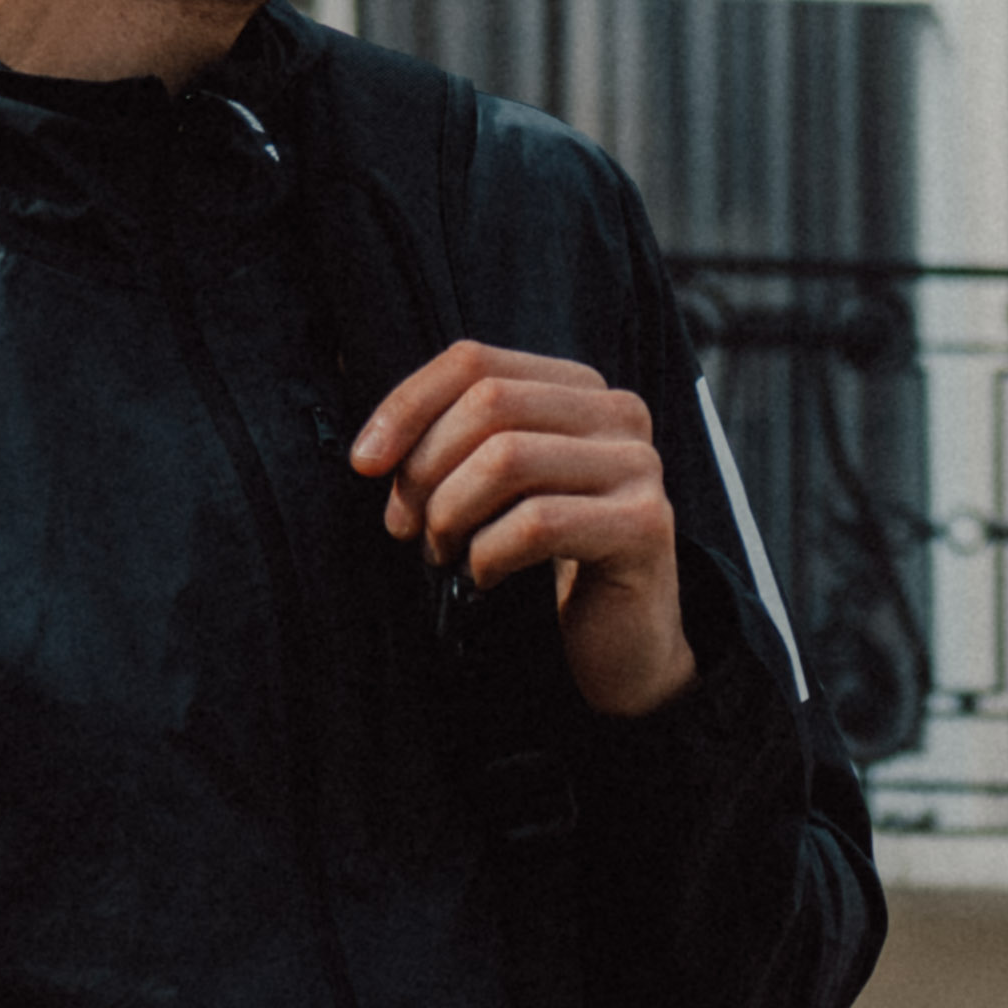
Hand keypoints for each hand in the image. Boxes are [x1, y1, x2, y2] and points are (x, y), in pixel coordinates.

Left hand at [354, 338, 693, 725]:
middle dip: (426, 469)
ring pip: (508, 458)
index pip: (475, 361)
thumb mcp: (495, 489)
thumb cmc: (543, 562)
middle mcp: (618, 412)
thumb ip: (454, 445)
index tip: (364, 463)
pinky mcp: (643, 525)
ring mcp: (638, 466)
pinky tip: (482, 578)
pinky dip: (488, 555)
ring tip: (442, 555)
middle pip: (489, 404)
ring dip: (451, 515)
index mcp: (577, 388)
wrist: (622, 645)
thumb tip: (371, 447)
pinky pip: (536, 524)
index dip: (407, 406)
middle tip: (407, 528)